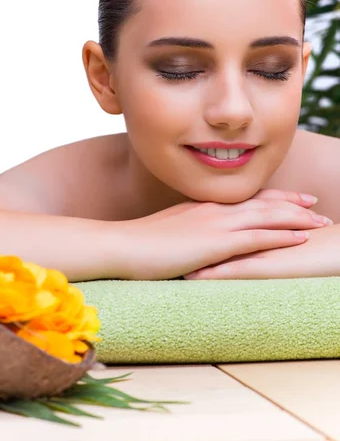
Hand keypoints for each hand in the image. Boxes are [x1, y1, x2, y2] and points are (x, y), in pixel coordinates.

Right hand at [117, 188, 331, 279]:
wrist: (123, 245)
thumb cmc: (140, 242)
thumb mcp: (169, 229)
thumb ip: (188, 228)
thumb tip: (197, 235)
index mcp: (204, 206)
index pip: (246, 198)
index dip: (272, 198)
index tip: (292, 198)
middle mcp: (215, 209)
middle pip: (263, 203)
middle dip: (293, 204)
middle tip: (316, 205)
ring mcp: (217, 224)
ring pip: (267, 217)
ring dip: (297, 219)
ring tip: (320, 221)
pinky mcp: (217, 243)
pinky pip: (257, 238)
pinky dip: (282, 236)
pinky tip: (300, 238)